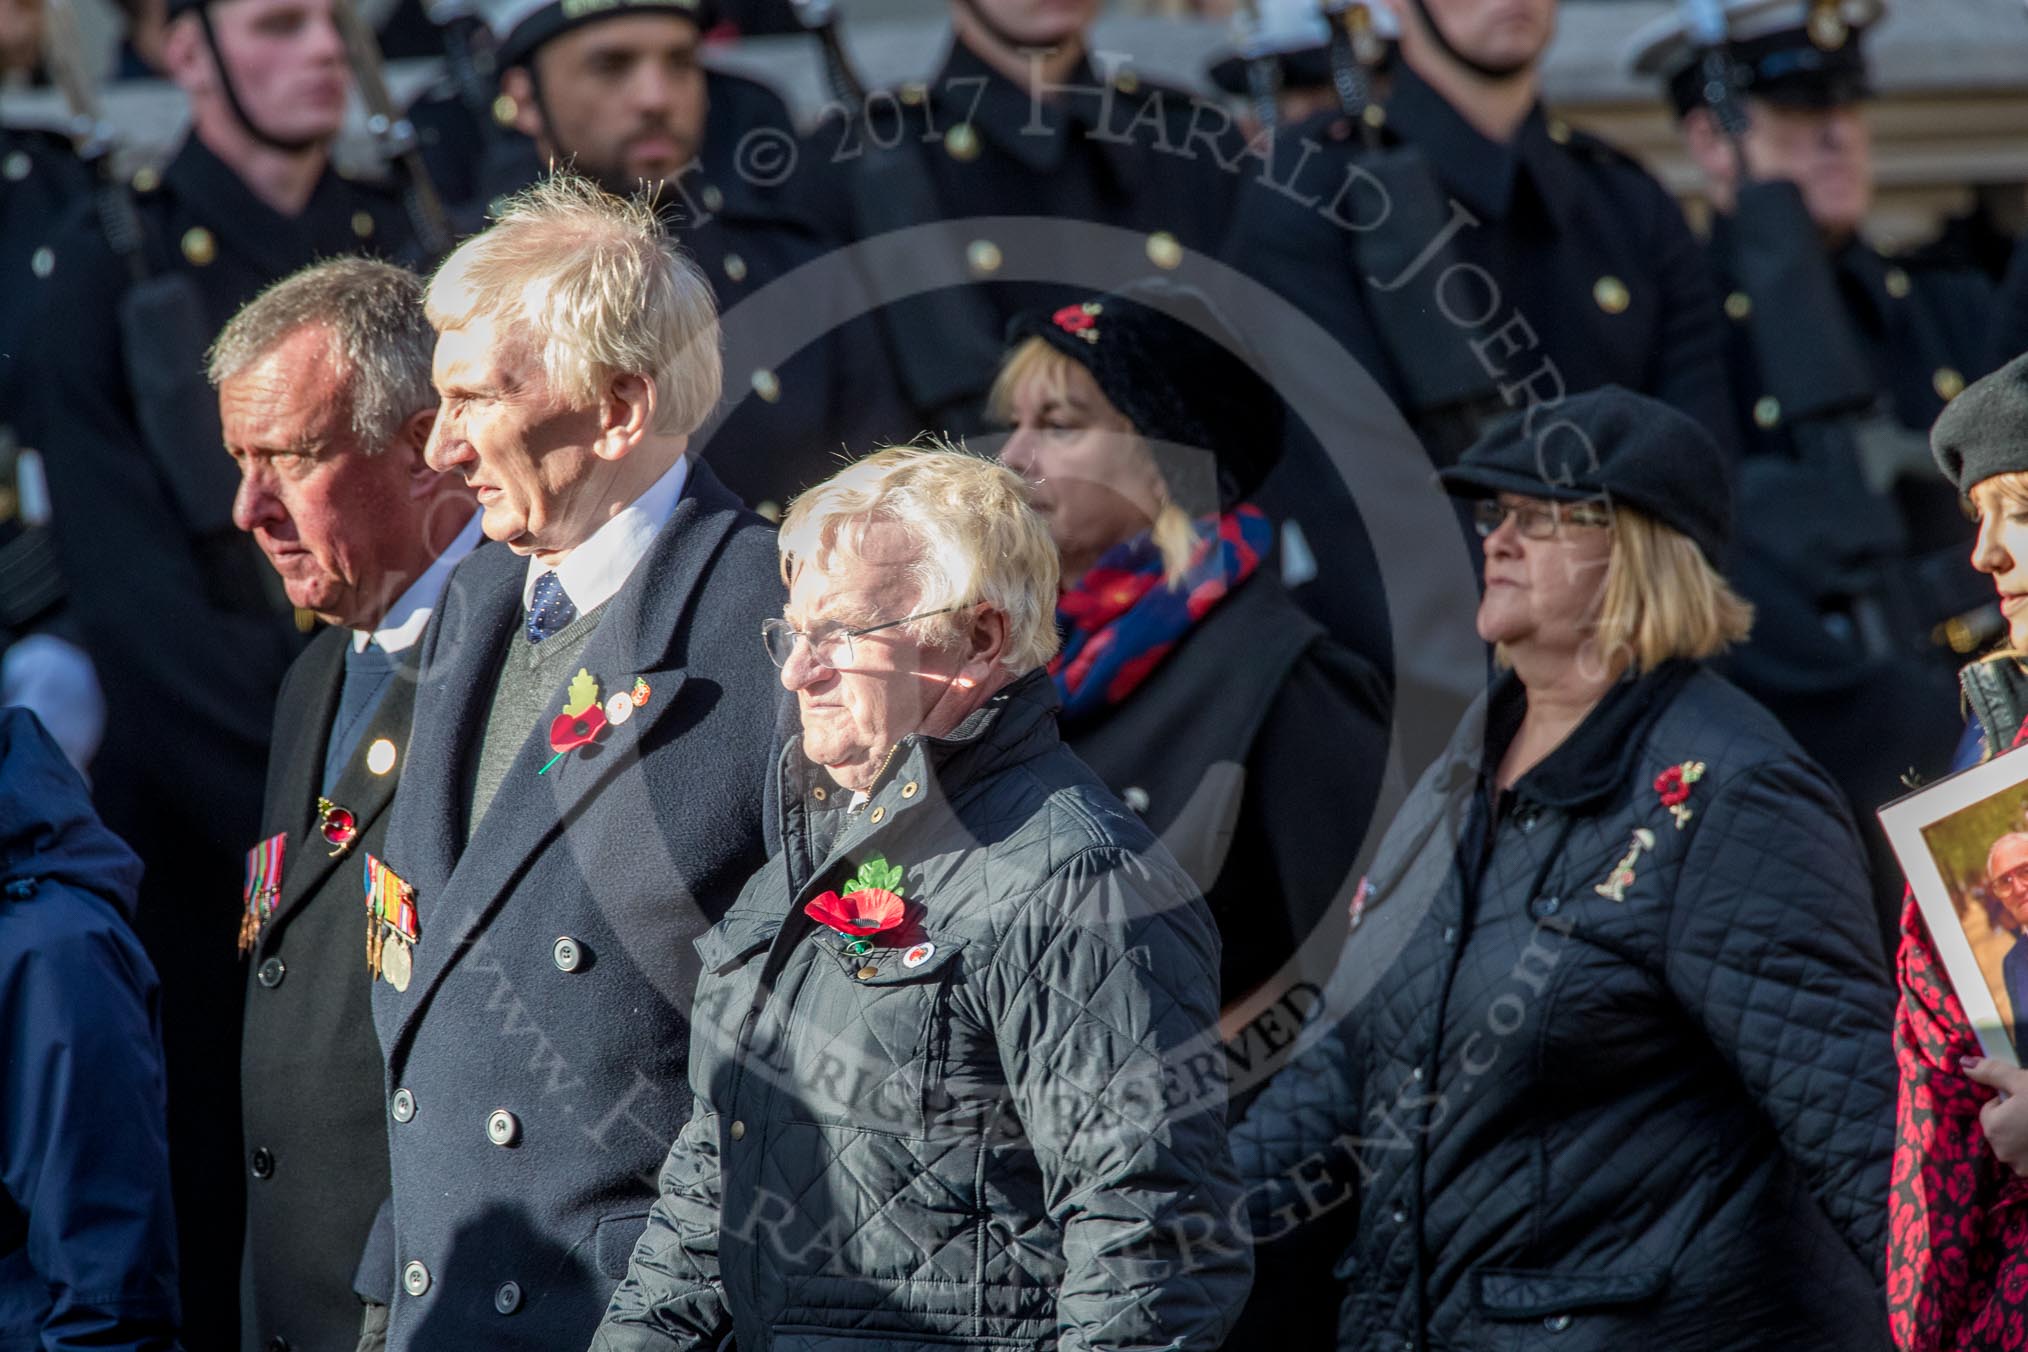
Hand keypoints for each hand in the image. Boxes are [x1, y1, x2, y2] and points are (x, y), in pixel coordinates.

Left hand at [1963, 1056, 2027, 1174]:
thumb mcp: (2022, 1080)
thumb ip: (1991, 1072)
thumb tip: (1963, 1064)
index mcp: (1993, 1128)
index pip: (1989, 1111)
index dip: (2007, 1102)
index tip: (2025, 1099)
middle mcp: (2003, 1152)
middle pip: (2002, 1131)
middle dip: (2016, 1121)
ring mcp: (2023, 1168)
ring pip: (2017, 1147)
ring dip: (2027, 1139)